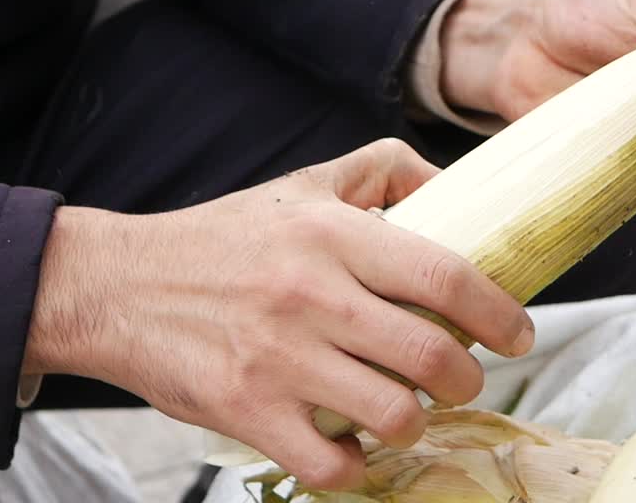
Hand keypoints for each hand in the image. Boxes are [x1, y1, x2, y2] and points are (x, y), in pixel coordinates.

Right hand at [22, 139, 533, 489]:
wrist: (117, 286)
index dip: (498, 311)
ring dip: (416, 422)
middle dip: (466, 378)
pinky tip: (355, 448)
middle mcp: (311, 294)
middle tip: (461, 378)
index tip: (518, 333)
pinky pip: (329, 463)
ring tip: (408, 411)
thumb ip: (380, 171)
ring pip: (393, 414)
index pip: (445, 275)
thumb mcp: (301, 185)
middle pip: (431, 355)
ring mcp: (278, 358)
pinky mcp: (246, 411)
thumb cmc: (221, 238)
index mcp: (332, 235)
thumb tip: (451, 184)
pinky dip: (356, 466)